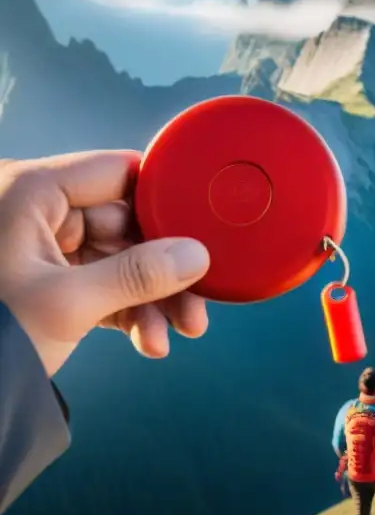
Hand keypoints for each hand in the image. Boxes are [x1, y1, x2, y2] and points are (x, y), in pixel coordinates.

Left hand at [0, 151, 210, 375]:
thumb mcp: (67, 304)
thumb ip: (136, 275)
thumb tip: (196, 256)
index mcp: (32, 192)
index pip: (117, 174)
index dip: (163, 203)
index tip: (202, 232)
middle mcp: (38, 211)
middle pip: (126, 224)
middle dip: (164, 270)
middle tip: (195, 306)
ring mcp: (43, 247)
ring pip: (120, 260)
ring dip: (152, 299)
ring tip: (174, 335)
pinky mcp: (49, 280)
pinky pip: (104, 284)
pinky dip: (129, 311)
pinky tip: (149, 341)